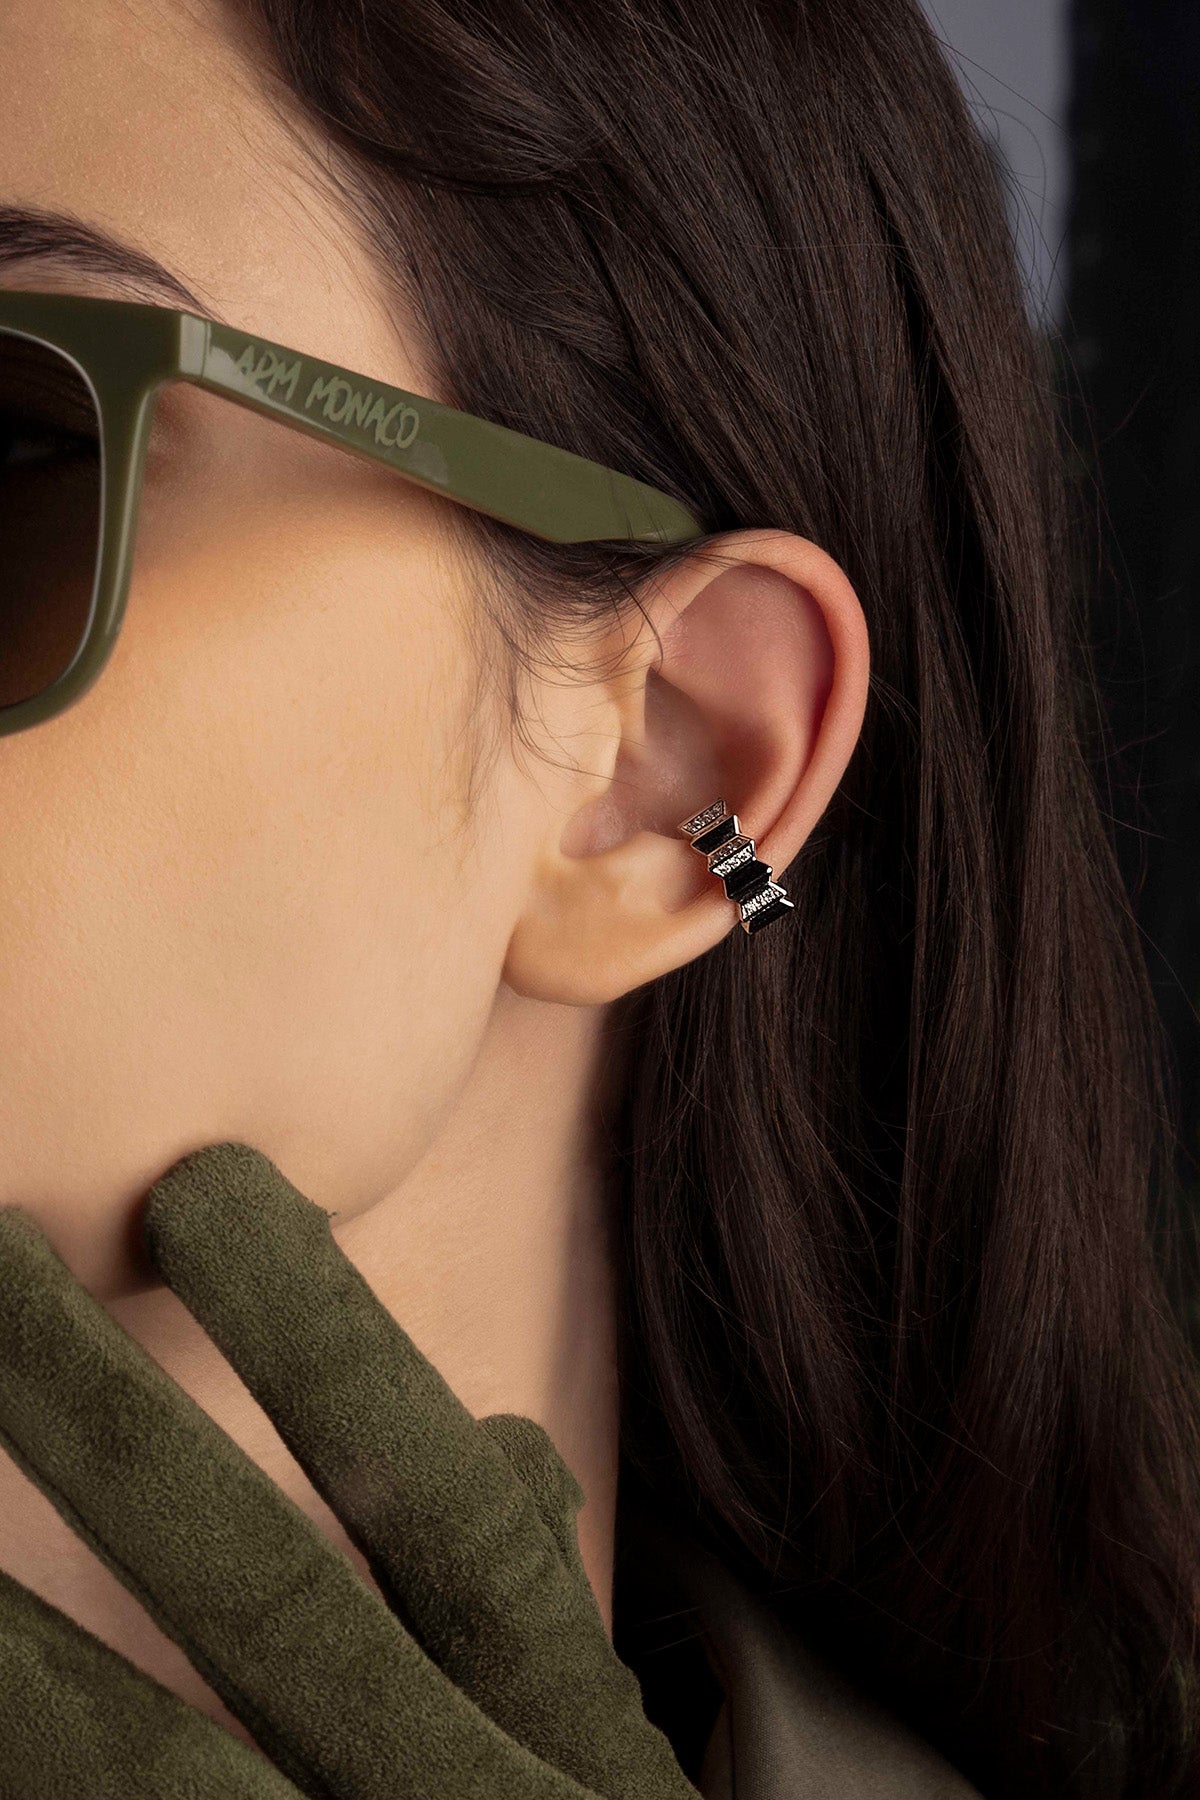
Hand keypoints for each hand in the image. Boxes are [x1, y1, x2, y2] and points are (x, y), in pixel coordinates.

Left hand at [0, 1141, 700, 1798]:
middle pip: (265, 1600)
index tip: (206, 1188)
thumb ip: (548, 1618)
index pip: (445, 1519)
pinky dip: (21, 1760)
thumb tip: (503, 1445)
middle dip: (111, 1428)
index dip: (323, 1352)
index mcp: (566, 1757)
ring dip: (1, 1622)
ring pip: (141, 1759)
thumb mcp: (603, 1770)